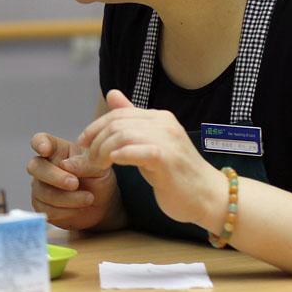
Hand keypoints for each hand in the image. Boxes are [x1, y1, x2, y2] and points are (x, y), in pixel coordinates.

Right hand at [28, 132, 121, 229]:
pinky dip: (66, 210)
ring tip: (89, 198)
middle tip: (75, 183)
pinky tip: (80, 207)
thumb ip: (85, 163)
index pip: (40, 140)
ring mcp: (40, 186)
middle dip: (55, 176)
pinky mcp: (41, 205)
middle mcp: (44, 166)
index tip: (45, 150)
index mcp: (57, 150)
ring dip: (67, 197)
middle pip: (35, 167)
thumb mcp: (99, 168)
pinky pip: (46, 209)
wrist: (102, 205)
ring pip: (43, 191)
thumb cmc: (98, 179)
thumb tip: (65, 165)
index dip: (39, 143)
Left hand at [78, 89, 224, 225]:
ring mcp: (167, 139)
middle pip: (116, 124)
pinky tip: (113, 164)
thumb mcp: (151, 144)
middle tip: (87, 160)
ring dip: (103, 152)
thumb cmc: (177, 174)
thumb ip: (132, 121)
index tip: (83, 143)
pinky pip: (136, 151)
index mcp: (159, 117)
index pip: (118, 114)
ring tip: (98, 166)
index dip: (95, 127)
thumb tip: (112, 93)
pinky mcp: (167, 158)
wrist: (208, 198)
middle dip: (95, 142)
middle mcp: (164, 123)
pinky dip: (120, 155)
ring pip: (122, 135)